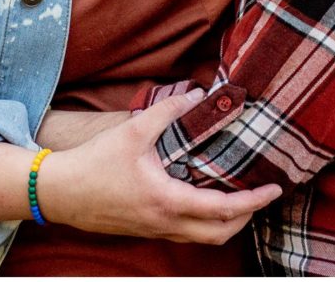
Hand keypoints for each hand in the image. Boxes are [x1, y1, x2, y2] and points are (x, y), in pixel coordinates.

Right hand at [35, 90, 282, 243]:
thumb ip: (168, 112)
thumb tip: (198, 96)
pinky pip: (186, 233)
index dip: (254, 200)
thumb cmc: (94, 163)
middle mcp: (166, 223)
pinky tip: (203, 199)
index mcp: (168, 201)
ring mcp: (156, 230)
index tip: (274, 189)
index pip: (224, 208)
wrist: (59, 193)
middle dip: (246, 217)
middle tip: (259, 194)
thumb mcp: (133, 131)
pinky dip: (204, 222)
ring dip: (226, 222)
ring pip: (203, 237)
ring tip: (238, 197)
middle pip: (221, 233)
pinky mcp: (146, 230)